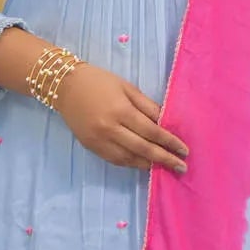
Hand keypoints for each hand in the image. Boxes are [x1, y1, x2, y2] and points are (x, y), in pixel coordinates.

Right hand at [56, 62, 188, 173]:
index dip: (169, 142)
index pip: (152, 131)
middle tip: (181, 166)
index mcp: (121, 111)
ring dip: (149, 164)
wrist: (65, 86)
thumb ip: (147, 106)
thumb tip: (165, 123)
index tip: (184, 150)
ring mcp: (99, 141)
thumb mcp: (127, 87)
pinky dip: (132, 163)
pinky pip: (116, 160)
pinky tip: (144, 163)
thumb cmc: (99, 81)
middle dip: (164, 159)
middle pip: (143, 149)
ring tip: (165, 167)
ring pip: (129, 159)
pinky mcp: (91, 147)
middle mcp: (110, 129)